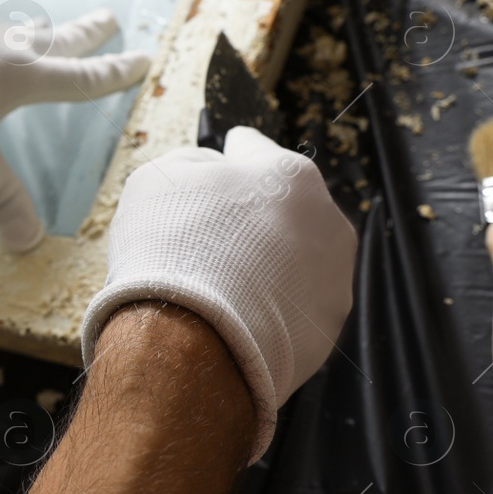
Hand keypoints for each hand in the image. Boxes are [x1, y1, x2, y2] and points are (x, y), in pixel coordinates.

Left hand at [0, 0, 150, 251]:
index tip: (141, 59)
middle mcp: (3, 45)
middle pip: (58, 37)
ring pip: (20, 32)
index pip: (80, 77)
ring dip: (42, 34)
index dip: (113, 73)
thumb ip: (1, 199)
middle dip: (88, 32)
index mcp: (20, 74)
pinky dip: (2, 42)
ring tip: (51, 35)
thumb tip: (30, 243)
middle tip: (111, 19)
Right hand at [79, 126, 358, 462]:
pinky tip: (236, 317)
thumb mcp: (158, 178)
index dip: (227, 157)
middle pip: (283, 207)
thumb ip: (193, 163)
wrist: (187, 344)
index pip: (256, 149)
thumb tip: (212, 171)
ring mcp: (334, 280)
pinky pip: (294, 307)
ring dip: (268, 264)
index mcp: (291, 174)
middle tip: (207, 238)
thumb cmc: (170, 251)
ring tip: (222, 285)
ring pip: (295, 259)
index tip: (218, 165)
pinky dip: (271, 308)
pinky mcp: (326, 331)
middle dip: (251, 217)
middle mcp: (329, 222)